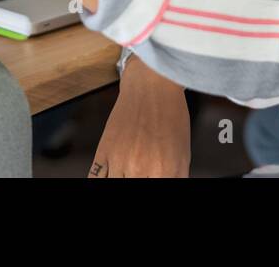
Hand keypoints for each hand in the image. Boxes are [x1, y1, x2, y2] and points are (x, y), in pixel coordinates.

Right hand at [89, 57, 190, 177]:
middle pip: (132, 189)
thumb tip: (168, 182)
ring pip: (114, 186)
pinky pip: (95, 180)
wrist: (151, 85)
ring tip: (127, 171)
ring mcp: (120, 162)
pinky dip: (101, 180)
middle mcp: (141, 171)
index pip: (156, 193)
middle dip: (139, 179)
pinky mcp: (104, 152)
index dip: (156, 184)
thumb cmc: (170, 114)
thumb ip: (175, 178)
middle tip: (139, 172)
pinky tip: (110, 175)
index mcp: (165, 173)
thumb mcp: (183, 154)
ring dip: (121, 179)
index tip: (153, 178)